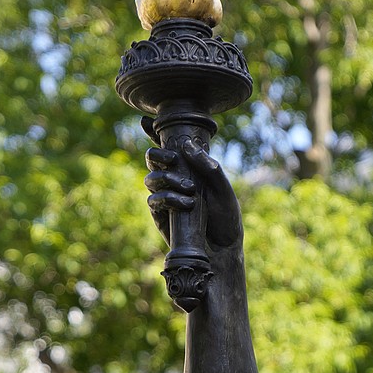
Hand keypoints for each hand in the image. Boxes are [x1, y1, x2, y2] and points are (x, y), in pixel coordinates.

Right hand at [142, 119, 243, 250]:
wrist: (223, 251)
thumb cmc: (226, 219)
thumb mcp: (224, 190)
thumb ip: (209, 167)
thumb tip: (187, 146)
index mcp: (189, 169)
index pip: (169, 147)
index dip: (153, 133)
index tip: (146, 121)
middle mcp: (174, 181)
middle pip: (152, 159)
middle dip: (158, 155)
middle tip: (174, 160)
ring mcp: (166, 198)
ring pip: (151, 179)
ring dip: (167, 179)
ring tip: (189, 189)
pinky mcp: (161, 216)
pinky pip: (153, 201)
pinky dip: (167, 198)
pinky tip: (185, 203)